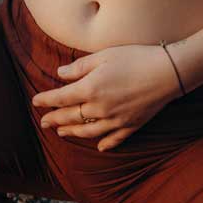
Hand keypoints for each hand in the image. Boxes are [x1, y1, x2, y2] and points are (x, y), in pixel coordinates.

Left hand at [31, 42, 182, 151]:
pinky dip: (104, 144)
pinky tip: (98, 147)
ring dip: (72, 133)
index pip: (61, 98)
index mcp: (91, 88)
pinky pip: (114, 139)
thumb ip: (80, 67)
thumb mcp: (104, 55)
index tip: (36, 101)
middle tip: (43, 122)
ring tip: (62, 133)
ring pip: (88, 131)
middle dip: (55, 119)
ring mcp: (116, 120)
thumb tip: (60, 73)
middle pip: (71, 117)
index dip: (47, 100)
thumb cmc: (135, 57)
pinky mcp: (131, 126)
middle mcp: (100, 109)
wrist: (167, 72)